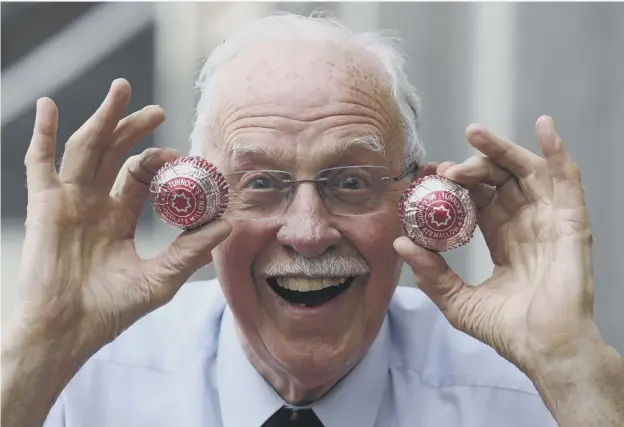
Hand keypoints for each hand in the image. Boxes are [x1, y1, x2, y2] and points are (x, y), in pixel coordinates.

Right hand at [10, 79, 231, 353]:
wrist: (68, 332)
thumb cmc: (112, 311)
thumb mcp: (162, 277)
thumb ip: (192, 250)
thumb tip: (229, 224)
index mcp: (118, 219)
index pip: (140, 177)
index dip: (161, 163)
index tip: (185, 157)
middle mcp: (93, 205)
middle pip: (114, 154)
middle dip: (134, 129)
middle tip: (159, 111)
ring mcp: (68, 202)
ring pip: (86, 149)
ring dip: (102, 118)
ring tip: (122, 88)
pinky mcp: (44, 206)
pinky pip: (39, 163)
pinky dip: (42, 133)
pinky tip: (48, 105)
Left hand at [394, 116, 596, 371]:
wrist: (543, 350)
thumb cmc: (507, 330)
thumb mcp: (457, 300)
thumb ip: (430, 272)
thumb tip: (400, 242)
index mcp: (502, 238)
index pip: (478, 198)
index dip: (457, 183)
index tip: (432, 176)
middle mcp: (525, 224)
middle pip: (499, 180)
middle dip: (472, 165)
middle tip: (446, 167)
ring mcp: (549, 221)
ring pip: (526, 171)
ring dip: (502, 150)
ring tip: (474, 134)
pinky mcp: (570, 223)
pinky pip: (567, 180)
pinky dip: (557, 151)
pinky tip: (544, 127)